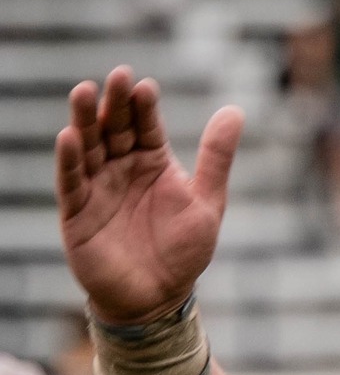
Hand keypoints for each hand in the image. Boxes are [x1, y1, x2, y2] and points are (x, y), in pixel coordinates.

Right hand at [54, 67, 244, 323]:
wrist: (159, 298)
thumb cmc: (184, 251)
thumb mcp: (207, 202)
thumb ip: (216, 157)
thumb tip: (235, 110)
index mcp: (152, 163)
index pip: (145, 125)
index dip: (144, 106)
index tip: (146, 85)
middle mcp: (121, 168)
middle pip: (114, 128)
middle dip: (114, 103)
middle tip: (118, 76)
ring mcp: (97, 187)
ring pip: (88, 146)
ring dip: (84, 120)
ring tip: (84, 91)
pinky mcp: (78, 212)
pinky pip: (71, 181)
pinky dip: (69, 160)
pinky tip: (69, 137)